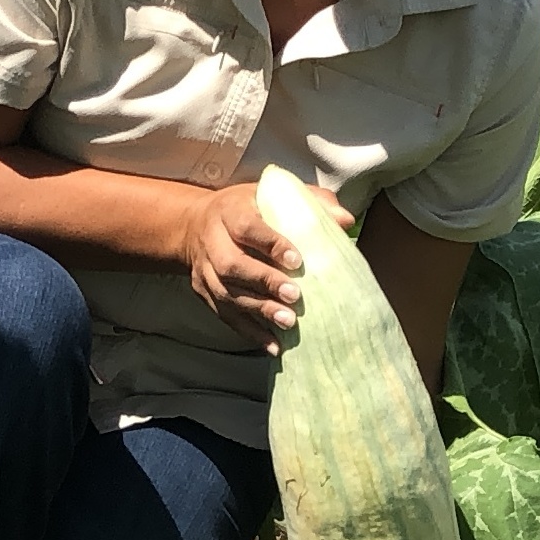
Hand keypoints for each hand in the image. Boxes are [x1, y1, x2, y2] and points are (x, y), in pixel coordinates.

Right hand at [178, 178, 335, 345]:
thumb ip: (310, 202)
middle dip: (264, 281)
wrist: (193, 226)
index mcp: (229, 212)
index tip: (297, 260)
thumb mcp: (271, 194)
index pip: (246, 227)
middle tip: (295, 296)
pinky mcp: (205, 293)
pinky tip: (274, 345)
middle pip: (232, 265)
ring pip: (228, 293)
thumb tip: (346, 220)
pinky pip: (226, 315)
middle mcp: (212, 241)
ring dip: (259, 310)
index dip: (270, 243)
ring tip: (288, 322)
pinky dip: (250, 332)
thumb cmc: (246, 208)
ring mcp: (205, 270)